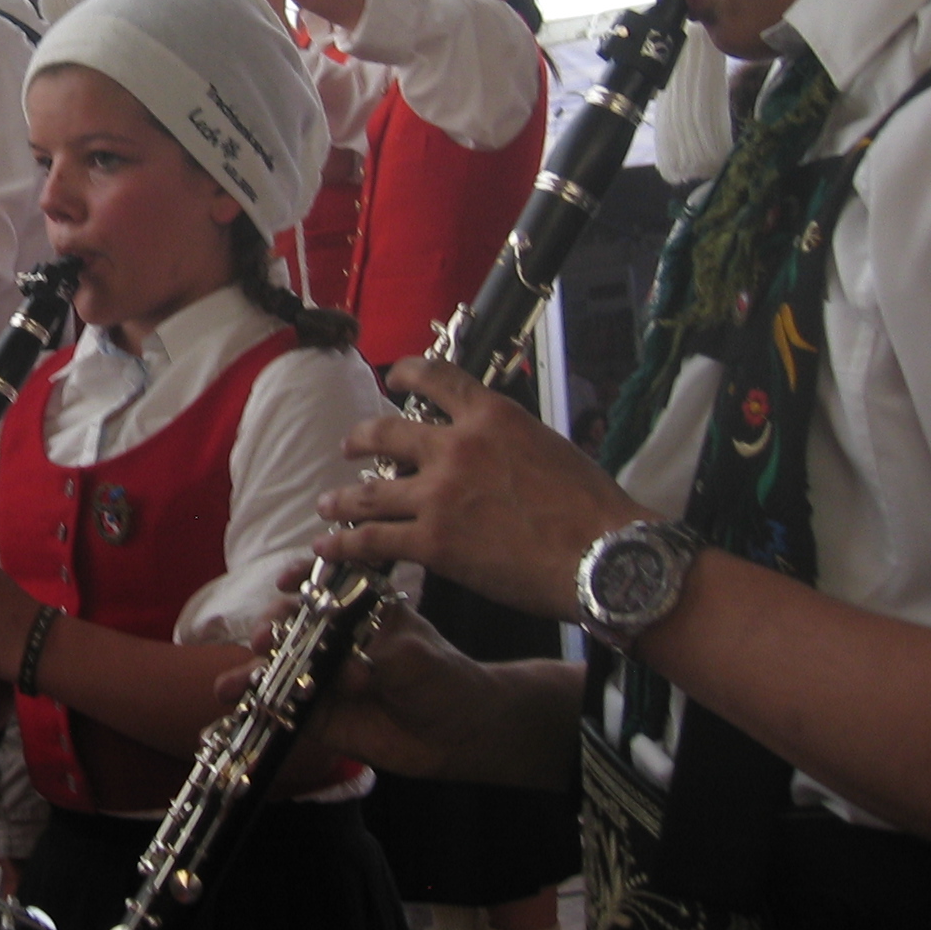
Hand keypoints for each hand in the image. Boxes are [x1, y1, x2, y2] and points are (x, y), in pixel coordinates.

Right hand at [213, 595, 507, 780]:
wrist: (457, 734)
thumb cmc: (442, 678)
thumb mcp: (414, 657)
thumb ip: (379, 658)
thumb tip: (348, 671)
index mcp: (358, 610)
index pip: (322, 585)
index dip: (300, 579)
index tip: (286, 583)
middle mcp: (333, 638)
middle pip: (290, 625)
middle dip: (272, 629)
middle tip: (264, 640)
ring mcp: (322, 676)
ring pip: (277, 667)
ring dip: (251, 670)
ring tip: (230, 682)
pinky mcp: (317, 714)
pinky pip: (281, 706)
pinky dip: (255, 704)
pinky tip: (232, 703)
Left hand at [318, 357, 655, 620]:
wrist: (603, 557)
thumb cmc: (593, 510)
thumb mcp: (550, 448)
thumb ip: (509, 442)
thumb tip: (493, 452)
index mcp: (491, 416)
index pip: (437, 379)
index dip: (407, 373)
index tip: (393, 376)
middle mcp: (456, 447)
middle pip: (387, 433)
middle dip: (361, 439)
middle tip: (348, 446)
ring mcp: (438, 495)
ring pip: (371, 492)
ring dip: (342, 498)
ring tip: (327, 503)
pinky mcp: (433, 541)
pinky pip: (374, 540)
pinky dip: (345, 543)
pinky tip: (328, 546)